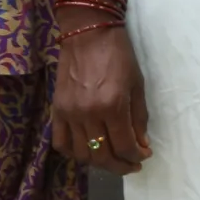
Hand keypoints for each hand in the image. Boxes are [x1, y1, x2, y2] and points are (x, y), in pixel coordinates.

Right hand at [50, 19, 149, 174]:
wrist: (88, 33)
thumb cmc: (119, 55)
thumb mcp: (137, 84)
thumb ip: (139, 118)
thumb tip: (141, 145)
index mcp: (112, 106)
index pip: (124, 146)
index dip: (135, 157)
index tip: (144, 156)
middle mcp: (88, 114)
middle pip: (102, 156)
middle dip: (120, 165)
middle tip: (131, 164)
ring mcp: (69, 114)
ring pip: (82, 154)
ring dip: (99, 162)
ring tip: (112, 158)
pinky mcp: (56, 111)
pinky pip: (61, 143)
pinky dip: (74, 153)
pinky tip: (88, 150)